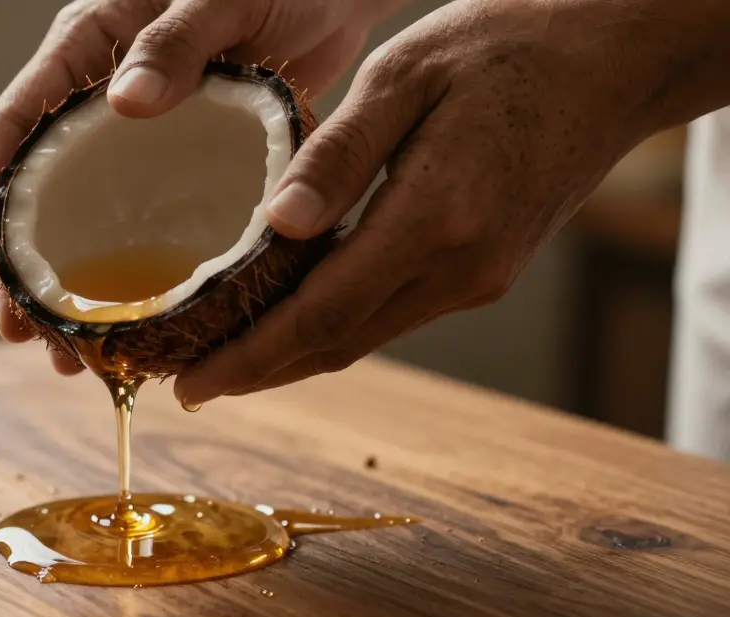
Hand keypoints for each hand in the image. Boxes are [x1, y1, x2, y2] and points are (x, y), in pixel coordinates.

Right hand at [0, 0, 404, 375]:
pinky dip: (135, 277)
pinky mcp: (180, 165)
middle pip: (40, 192)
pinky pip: (144, 226)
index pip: (17, 122)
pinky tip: (137, 325)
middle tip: (25, 334)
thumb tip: (123, 102)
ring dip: (74, 289)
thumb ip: (173, 41)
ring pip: (87, 221)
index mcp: (88, 45)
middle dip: (25, 269)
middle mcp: (99, 97)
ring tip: (70, 355)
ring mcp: (138, 138)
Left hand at [173, 0, 729, 406]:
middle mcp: (460, 269)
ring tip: (224, 361)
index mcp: (435, 219)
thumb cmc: (503, 47)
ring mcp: (478, 278)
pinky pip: (392, 315)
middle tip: (187, 384)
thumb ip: (339, 154)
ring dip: (292, 357)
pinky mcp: (486, 272)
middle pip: (337, 343)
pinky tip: (292, 319)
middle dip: (257, 372)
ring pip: (364, 337)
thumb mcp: (405, 76)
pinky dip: (334, 327)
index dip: (250, 359)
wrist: (613, 58)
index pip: (321, 315)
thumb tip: (276, 227)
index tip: (190, 386)